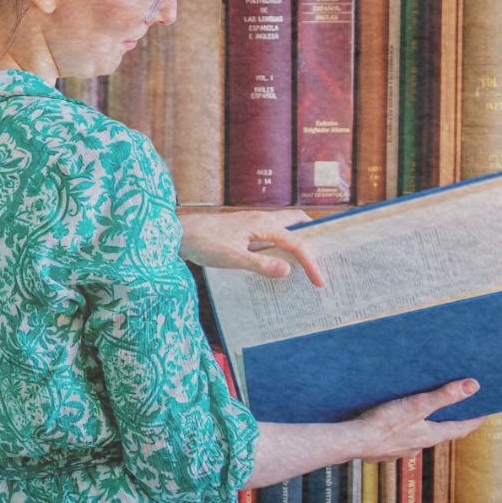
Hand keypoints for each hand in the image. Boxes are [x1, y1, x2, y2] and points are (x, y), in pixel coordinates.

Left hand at [177, 209, 325, 286]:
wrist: (177, 233)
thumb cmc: (203, 243)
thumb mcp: (232, 259)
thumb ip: (260, 265)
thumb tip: (289, 270)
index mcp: (262, 224)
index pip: (297, 243)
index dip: (311, 263)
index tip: (320, 283)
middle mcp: (260, 219)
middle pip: (297, 222)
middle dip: (313, 236)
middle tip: (324, 256)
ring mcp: (251, 223)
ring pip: (283, 226)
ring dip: (297, 239)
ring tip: (305, 260)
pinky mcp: (243, 230)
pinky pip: (270, 234)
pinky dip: (280, 244)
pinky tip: (277, 261)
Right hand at [347, 378, 486, 461]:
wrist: (353, 442)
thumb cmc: (384, 424)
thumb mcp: (417, 405)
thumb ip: (444, 396)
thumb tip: (473, 387)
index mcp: (430, 436)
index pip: (460, 429)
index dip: (474, 420)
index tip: (484, 413)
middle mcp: (419, 446)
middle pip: (438, 433)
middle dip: (446, 421)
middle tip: (453, 409)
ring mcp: (400, 450)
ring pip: (417, 437)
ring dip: (421, 426)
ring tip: (418, 413)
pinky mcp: (383, 450)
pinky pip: (397, 440)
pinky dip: (401, 431)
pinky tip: (391, 424)